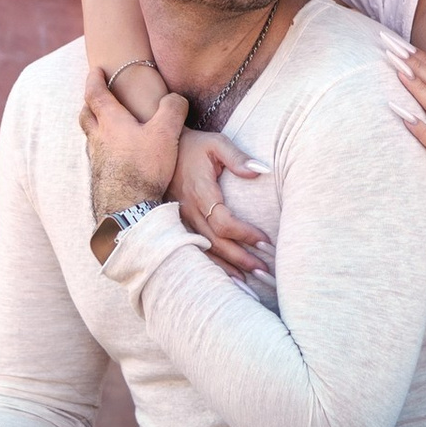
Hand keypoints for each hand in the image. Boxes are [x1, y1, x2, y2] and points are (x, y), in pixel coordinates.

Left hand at [81, 65, 187, 224]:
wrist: (128, 209)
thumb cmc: (144, 168)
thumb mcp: (166, 133)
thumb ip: (172, 109)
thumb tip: (175, 98)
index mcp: (111, 123)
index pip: (95, 94)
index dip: (94, 79)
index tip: (96, 70)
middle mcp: (99, 140)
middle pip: (86, 115)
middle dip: (90, 102)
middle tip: (96, 96)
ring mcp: (97, 160)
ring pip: (91, 137)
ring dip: (96, 127)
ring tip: (107, 126)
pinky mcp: (101, 178)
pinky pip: (98, 156)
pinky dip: (104, 149)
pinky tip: (116, 157)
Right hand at [175, 126, 271, 279]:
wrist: (160, 149)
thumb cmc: (194, 146)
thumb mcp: (216, 143)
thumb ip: (238, 158)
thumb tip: (261, 171)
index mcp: (200, 192)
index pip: (224, 221)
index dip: (244, 234)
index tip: (265, 240)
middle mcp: (188, 210)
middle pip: (216, 242)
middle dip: (240, 258)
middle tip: (264, 271)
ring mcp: (180, 219)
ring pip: (204, 249)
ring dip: (226, 267)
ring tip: (248, 283)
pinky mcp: (177, 224)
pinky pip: (193, 249)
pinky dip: (210, 264)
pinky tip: (224, 276)